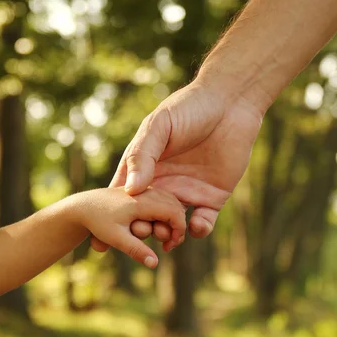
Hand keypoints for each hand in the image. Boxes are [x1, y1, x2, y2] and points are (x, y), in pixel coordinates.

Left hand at [75, 187, 185, 267]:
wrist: (83, 206)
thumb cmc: (98, 222)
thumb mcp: (116, 238)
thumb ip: (136, 250)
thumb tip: (154, 264)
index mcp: (142, 201)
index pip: (174, 213)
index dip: (178, 231)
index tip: (170, 245)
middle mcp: (146, 191)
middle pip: (176, 205)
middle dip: (178, 226)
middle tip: (170, 245)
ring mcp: (144, 189)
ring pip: (170, 200)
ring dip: (172, 218)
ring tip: (165, 238)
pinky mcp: (142, 191)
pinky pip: (162, 198)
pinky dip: (165, 213)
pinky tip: (158, 228)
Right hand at [91, 75, 263, 251]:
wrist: (230, 102)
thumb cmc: (189, 107)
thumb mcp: (159, 126)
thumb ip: (143, 156)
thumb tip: (131, 191)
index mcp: (146, 168)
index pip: (125, 197)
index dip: (115, 216)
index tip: (105, 233)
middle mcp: (164, 184)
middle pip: (147, 217)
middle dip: (143, 229)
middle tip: (143, 234)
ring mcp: (188, 192)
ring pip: (172, 224)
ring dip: (168, 234)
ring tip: (167, 235)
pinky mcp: (212, 197)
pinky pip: (203, 222)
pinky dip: (199, 229)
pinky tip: (196, 226)